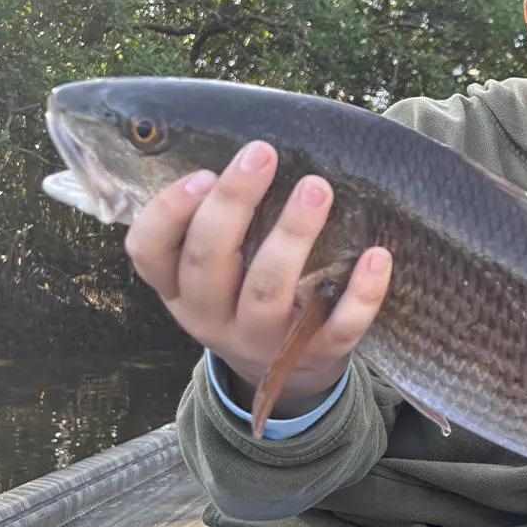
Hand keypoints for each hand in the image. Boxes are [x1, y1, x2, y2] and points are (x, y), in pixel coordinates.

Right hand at [124, 140, 392, 410]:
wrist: (283, 377)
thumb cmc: (246, 294)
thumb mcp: (216, 270)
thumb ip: (217, 222)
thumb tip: (246, 150)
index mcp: (179, 289)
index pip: (149, 252)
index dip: (168, 212)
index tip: (202, 174)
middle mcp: (211, 317)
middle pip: (208, 262)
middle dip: (234, 204)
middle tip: (263, 152)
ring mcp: (263, 341)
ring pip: (268, 291)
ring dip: (292, 235)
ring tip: (317, 187)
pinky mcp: (314, 354)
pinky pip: (338, 328)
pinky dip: (360, 294)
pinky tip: (376, 256)